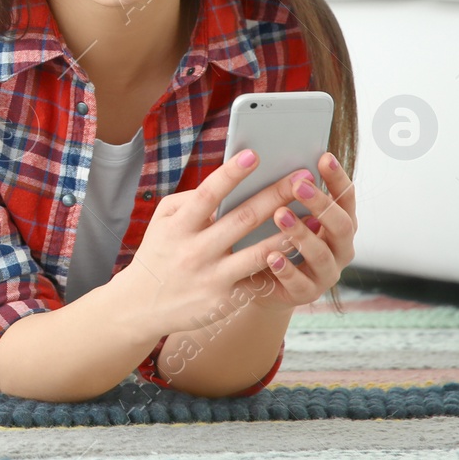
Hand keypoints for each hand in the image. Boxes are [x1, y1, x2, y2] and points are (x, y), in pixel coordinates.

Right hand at [120, 147, 325, 338]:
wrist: (143, 304)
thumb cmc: (159, 252)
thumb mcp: (163, 221)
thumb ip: (189, 200)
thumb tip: (224, 184)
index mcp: (180, 226)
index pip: (208, 194)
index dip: (231, 174)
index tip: (254, 155)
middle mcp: (196, 249)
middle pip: (243, 218)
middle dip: (276, 195)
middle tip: (303, 177)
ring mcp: (212, 276)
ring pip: (259, 252)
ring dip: (289, 232)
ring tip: (315, 216)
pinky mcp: (225, 299)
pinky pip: (258, 279)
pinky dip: (280, 264)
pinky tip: (302, 252)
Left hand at [234, 152, 357, 311]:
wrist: (261, 280)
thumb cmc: (271, 235)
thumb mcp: (280, 211)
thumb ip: (284, 192)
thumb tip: (272, 156)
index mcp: (338, 224)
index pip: (346, 198)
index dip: (338, 178)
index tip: (324, 156)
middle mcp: (339, 249)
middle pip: (341, 226)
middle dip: (321, 204)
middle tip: (299, 185)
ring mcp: (325, 274)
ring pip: (322, 255)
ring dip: (302, 234)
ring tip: (280, 216)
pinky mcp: (305, 294)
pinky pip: (300, 283)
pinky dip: (286, 269)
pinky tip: (271, 255)